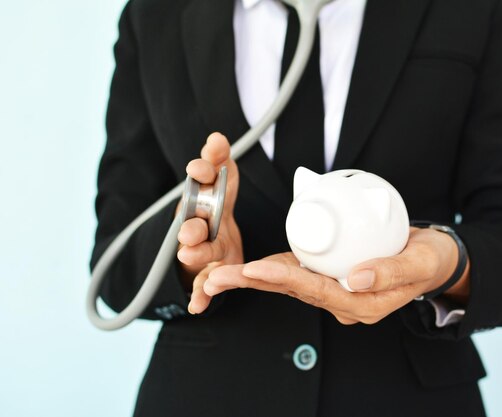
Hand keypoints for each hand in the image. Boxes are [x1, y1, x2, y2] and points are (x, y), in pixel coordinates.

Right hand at [176, 133, 242, 311]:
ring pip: (194, 253)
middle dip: (190, 224)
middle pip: (192, 224)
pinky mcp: (205, 274)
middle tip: (191, 225)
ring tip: (189, 255)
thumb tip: (217, 136)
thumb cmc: (215, 212)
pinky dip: (199, 296)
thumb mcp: (222, 185)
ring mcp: (199, 250)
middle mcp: (197, 225)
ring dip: (193, 254)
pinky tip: (198, 306)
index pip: (201, 182)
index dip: (201, 175)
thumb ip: (220, 162)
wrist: (210, 249)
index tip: (200, 168)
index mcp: (204, 200)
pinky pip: (201, 286)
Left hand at [196, 227, 469, 323]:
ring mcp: (334, 289)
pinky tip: (245, 267)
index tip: (254, 268)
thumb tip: (356, 277)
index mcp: (361, 303)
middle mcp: (342, 301)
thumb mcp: (419, 262)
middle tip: (214, 279)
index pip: (316, 290)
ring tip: (216, 276)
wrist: (433, 259)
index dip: (284, 278)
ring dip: (252, 279)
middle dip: (251, 284)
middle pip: (291, 290)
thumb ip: (391, 271)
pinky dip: (270, 269)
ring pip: (287, 283)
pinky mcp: (329, 275)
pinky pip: (296, 273)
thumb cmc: (428, 260)